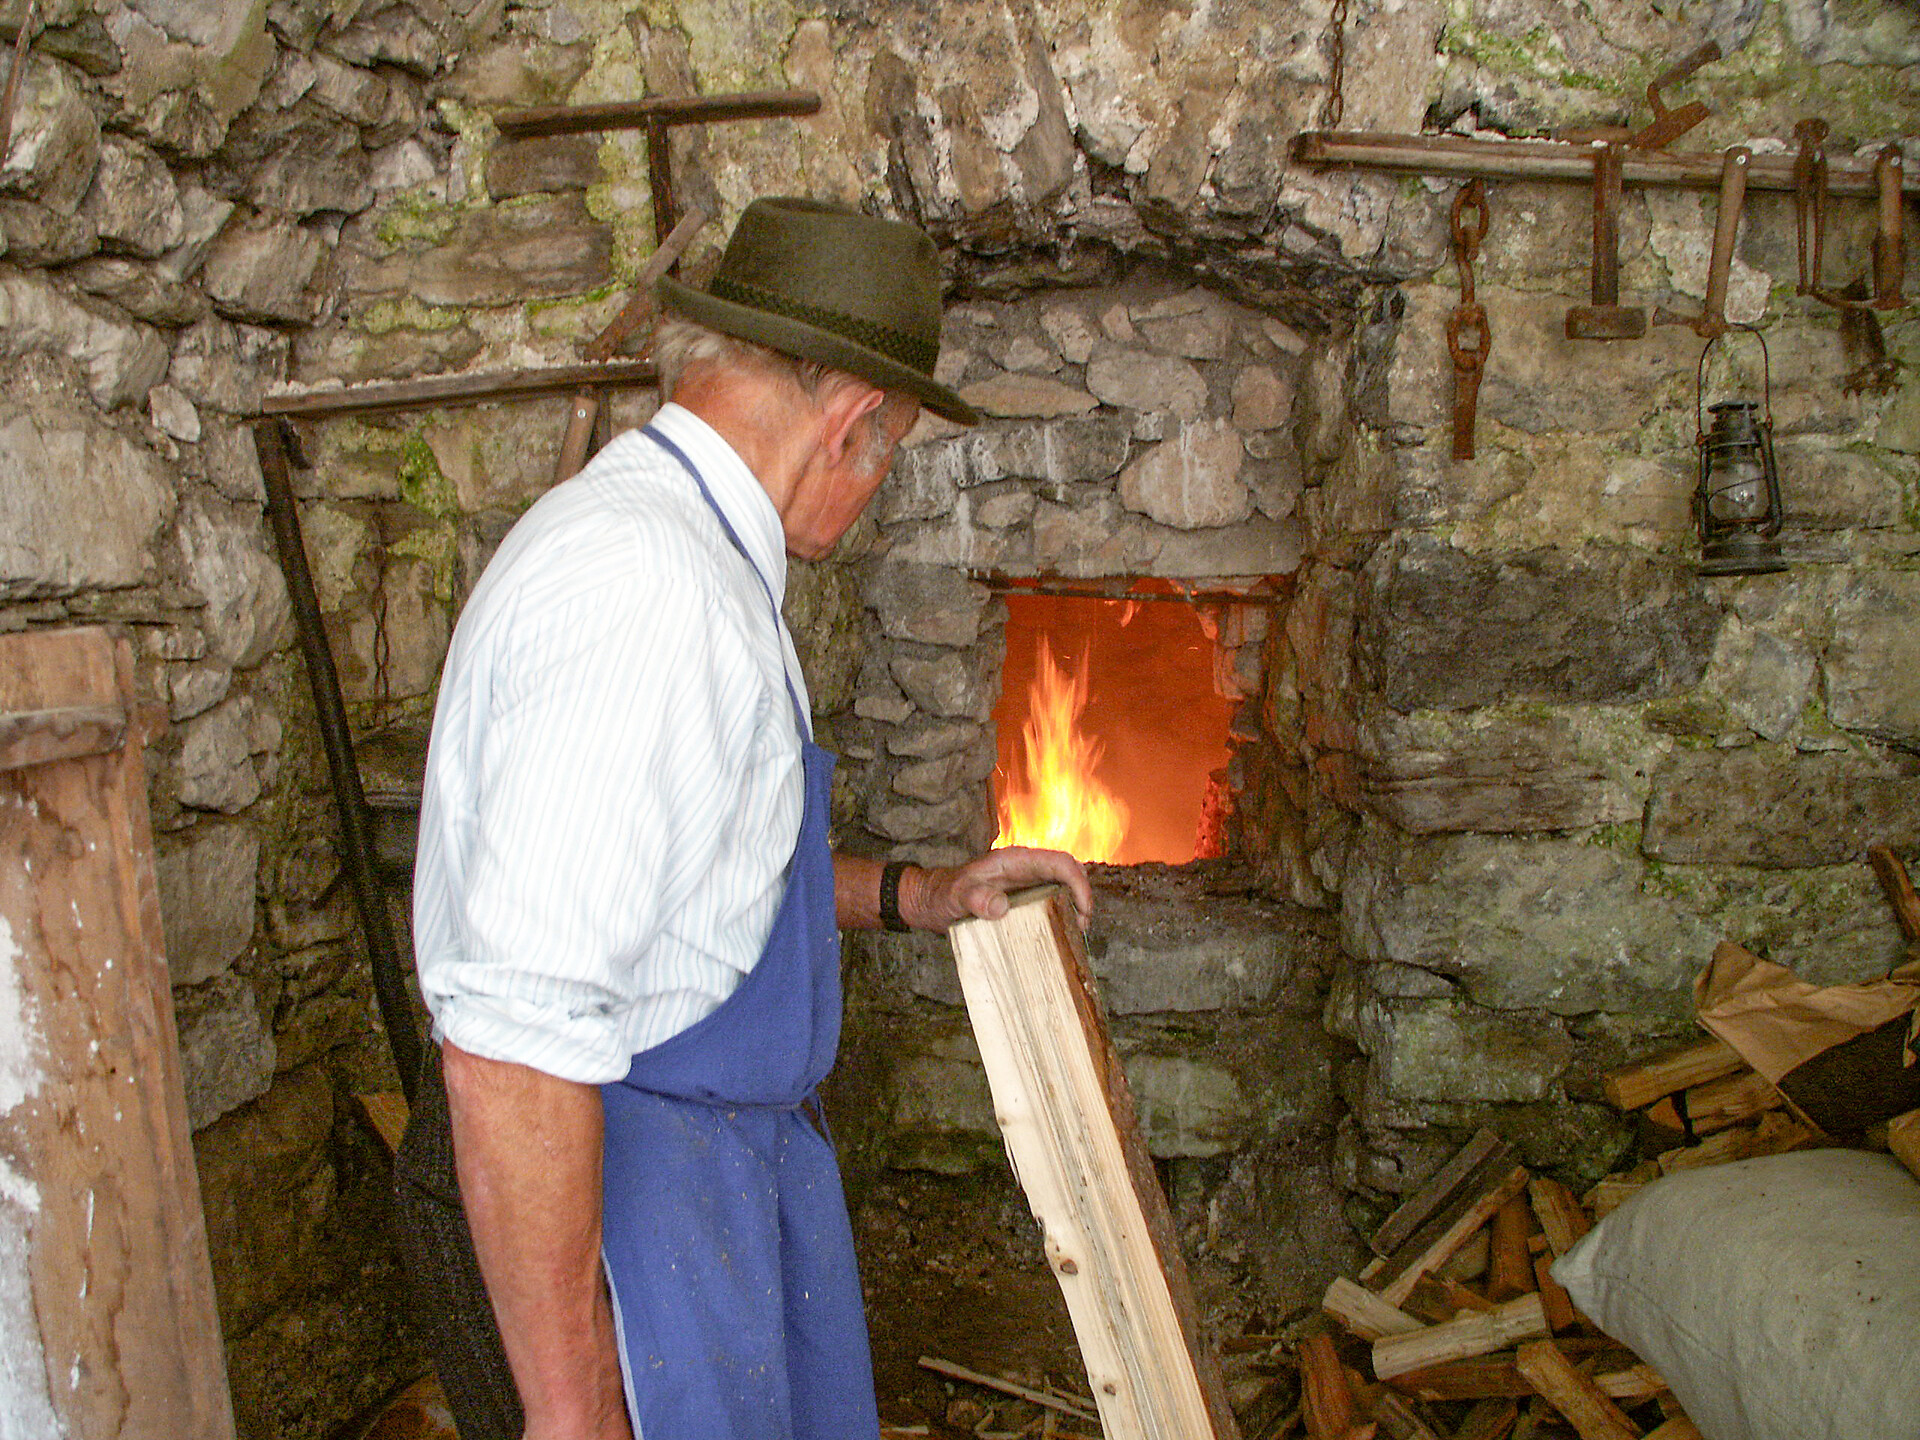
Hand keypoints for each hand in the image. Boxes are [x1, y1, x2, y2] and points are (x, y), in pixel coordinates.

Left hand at [901, 846, 1092, 930]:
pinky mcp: (1023, 900)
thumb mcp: (955, 896)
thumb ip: (975, 898)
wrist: (931, 901)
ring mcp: (1026, 884)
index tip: (1083, 910)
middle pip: (1068, 874)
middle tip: (1080, 927)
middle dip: (1082, 898)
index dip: (1078, 883)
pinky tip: (1058, 936)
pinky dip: (1061, 917)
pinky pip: (1051, 904)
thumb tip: (1001, 906)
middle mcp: (1026, 870)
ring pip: (1063, 889)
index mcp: (1015, 860)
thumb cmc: (942, 894)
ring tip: (1073, 934)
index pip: (1059, 862)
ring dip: (1074, 909)